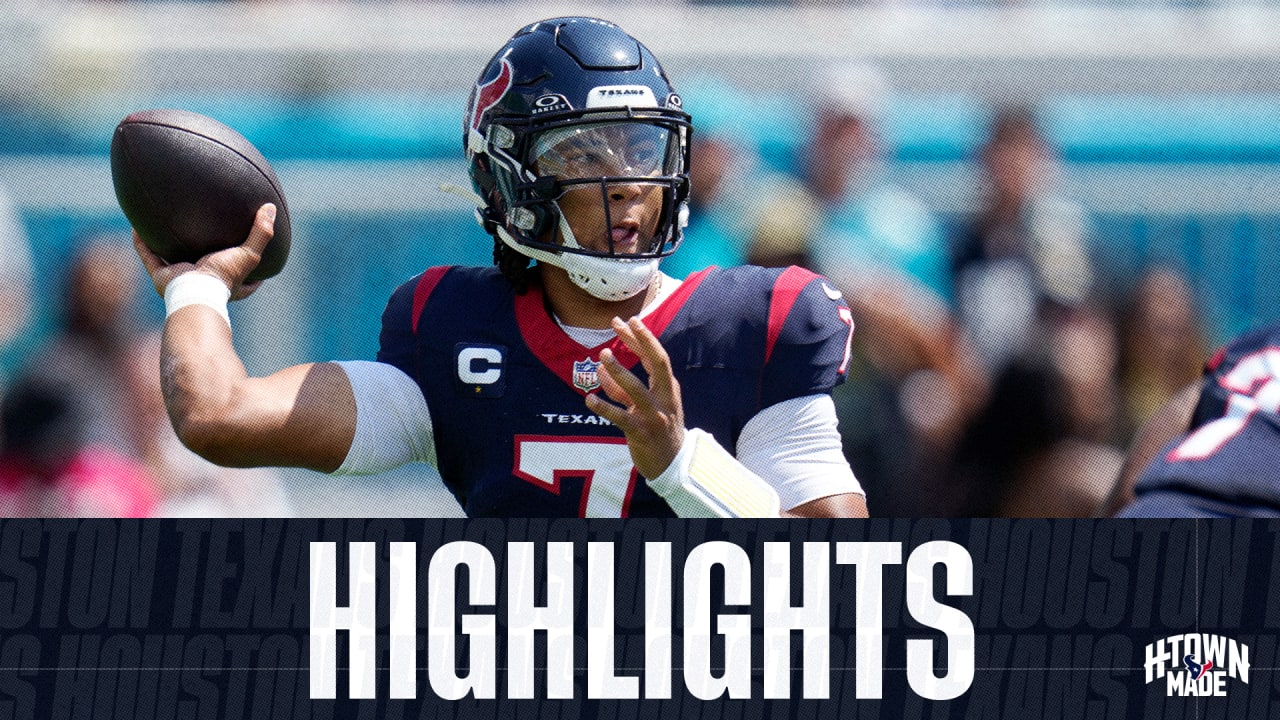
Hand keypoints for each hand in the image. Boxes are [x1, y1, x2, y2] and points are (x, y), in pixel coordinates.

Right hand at [132, 203, 275, 300]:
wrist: (195, 292)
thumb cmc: (223, 277)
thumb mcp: (248, 254)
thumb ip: (262, 233)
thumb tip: (270, 208)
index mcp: (226, 283)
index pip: (243, 278)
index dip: (248, 266)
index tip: (250, 251)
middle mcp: (203, 283)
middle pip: (203, 267)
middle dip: (201, 253)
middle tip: (202, 234)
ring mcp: (180, 280)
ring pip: (171, 261)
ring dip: (165, 246)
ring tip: (163, 226)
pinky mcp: (161, 278)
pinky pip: (148, 256)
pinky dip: (141, 243)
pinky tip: (136, 227)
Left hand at [585, 316, 684, 478]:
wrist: (672, 463)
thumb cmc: (657, 429)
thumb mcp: (644, 405)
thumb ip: (621, 388)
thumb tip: (601, 368)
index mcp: (668, 388)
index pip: (657, 357)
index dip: (643, 338)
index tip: (628, 320)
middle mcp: (665, 398)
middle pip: (657, 364)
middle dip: (641, 342)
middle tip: (622, 324)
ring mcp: (654, 415)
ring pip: (636, 389)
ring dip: (619, 372)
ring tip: (602, 355)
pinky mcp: (641, 433)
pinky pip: (620, 417)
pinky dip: (604, 407)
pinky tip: (589, 399)